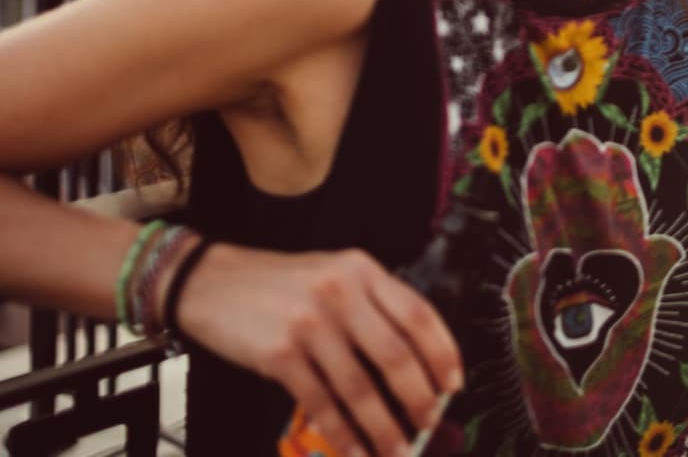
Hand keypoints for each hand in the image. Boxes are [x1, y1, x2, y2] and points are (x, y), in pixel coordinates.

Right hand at [176, 243, 462, 456]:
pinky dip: (342, 432)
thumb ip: (373, 304)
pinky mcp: (278, 354)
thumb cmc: (280, 284)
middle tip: (429, 422)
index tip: (454, 384)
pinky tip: (355, 450)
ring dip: (383, 427)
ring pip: (360, 387)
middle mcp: (341, 293)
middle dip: (419, 397)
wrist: (210, 282)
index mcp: (363, 271)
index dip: (443, 353)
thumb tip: (416, 360)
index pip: (419, 315)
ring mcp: (309, 324)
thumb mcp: (335, 273)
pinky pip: (321, 403)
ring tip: (398, 449)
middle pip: (396, 355)